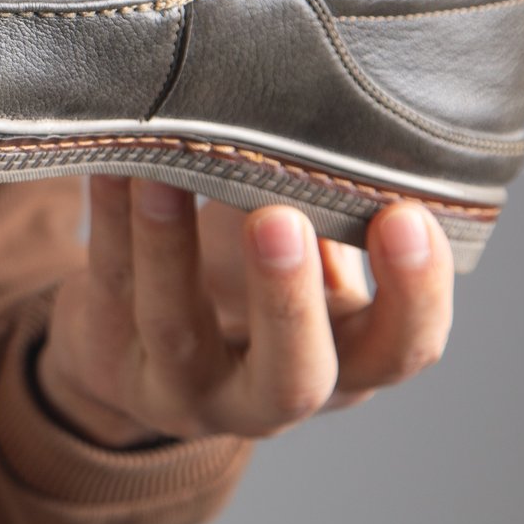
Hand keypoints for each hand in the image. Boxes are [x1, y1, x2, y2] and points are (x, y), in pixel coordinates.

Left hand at [36, 177, 454, 447]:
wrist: (137, 353)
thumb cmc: (247, 288)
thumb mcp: (310, 268)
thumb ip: (337, 220)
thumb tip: (354, 126)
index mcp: (346, 368)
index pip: (402, 350)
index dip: (414, 294)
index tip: (407, 214)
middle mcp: (268, 397)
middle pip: (293, 376)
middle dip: (288, 299)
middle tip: (281, 220)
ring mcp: (182, 387)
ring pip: (176, 325)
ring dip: (172, 246)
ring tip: (167, 175)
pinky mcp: (111, 357)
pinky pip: (109, 283)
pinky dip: (109, 219)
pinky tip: (112, 166)